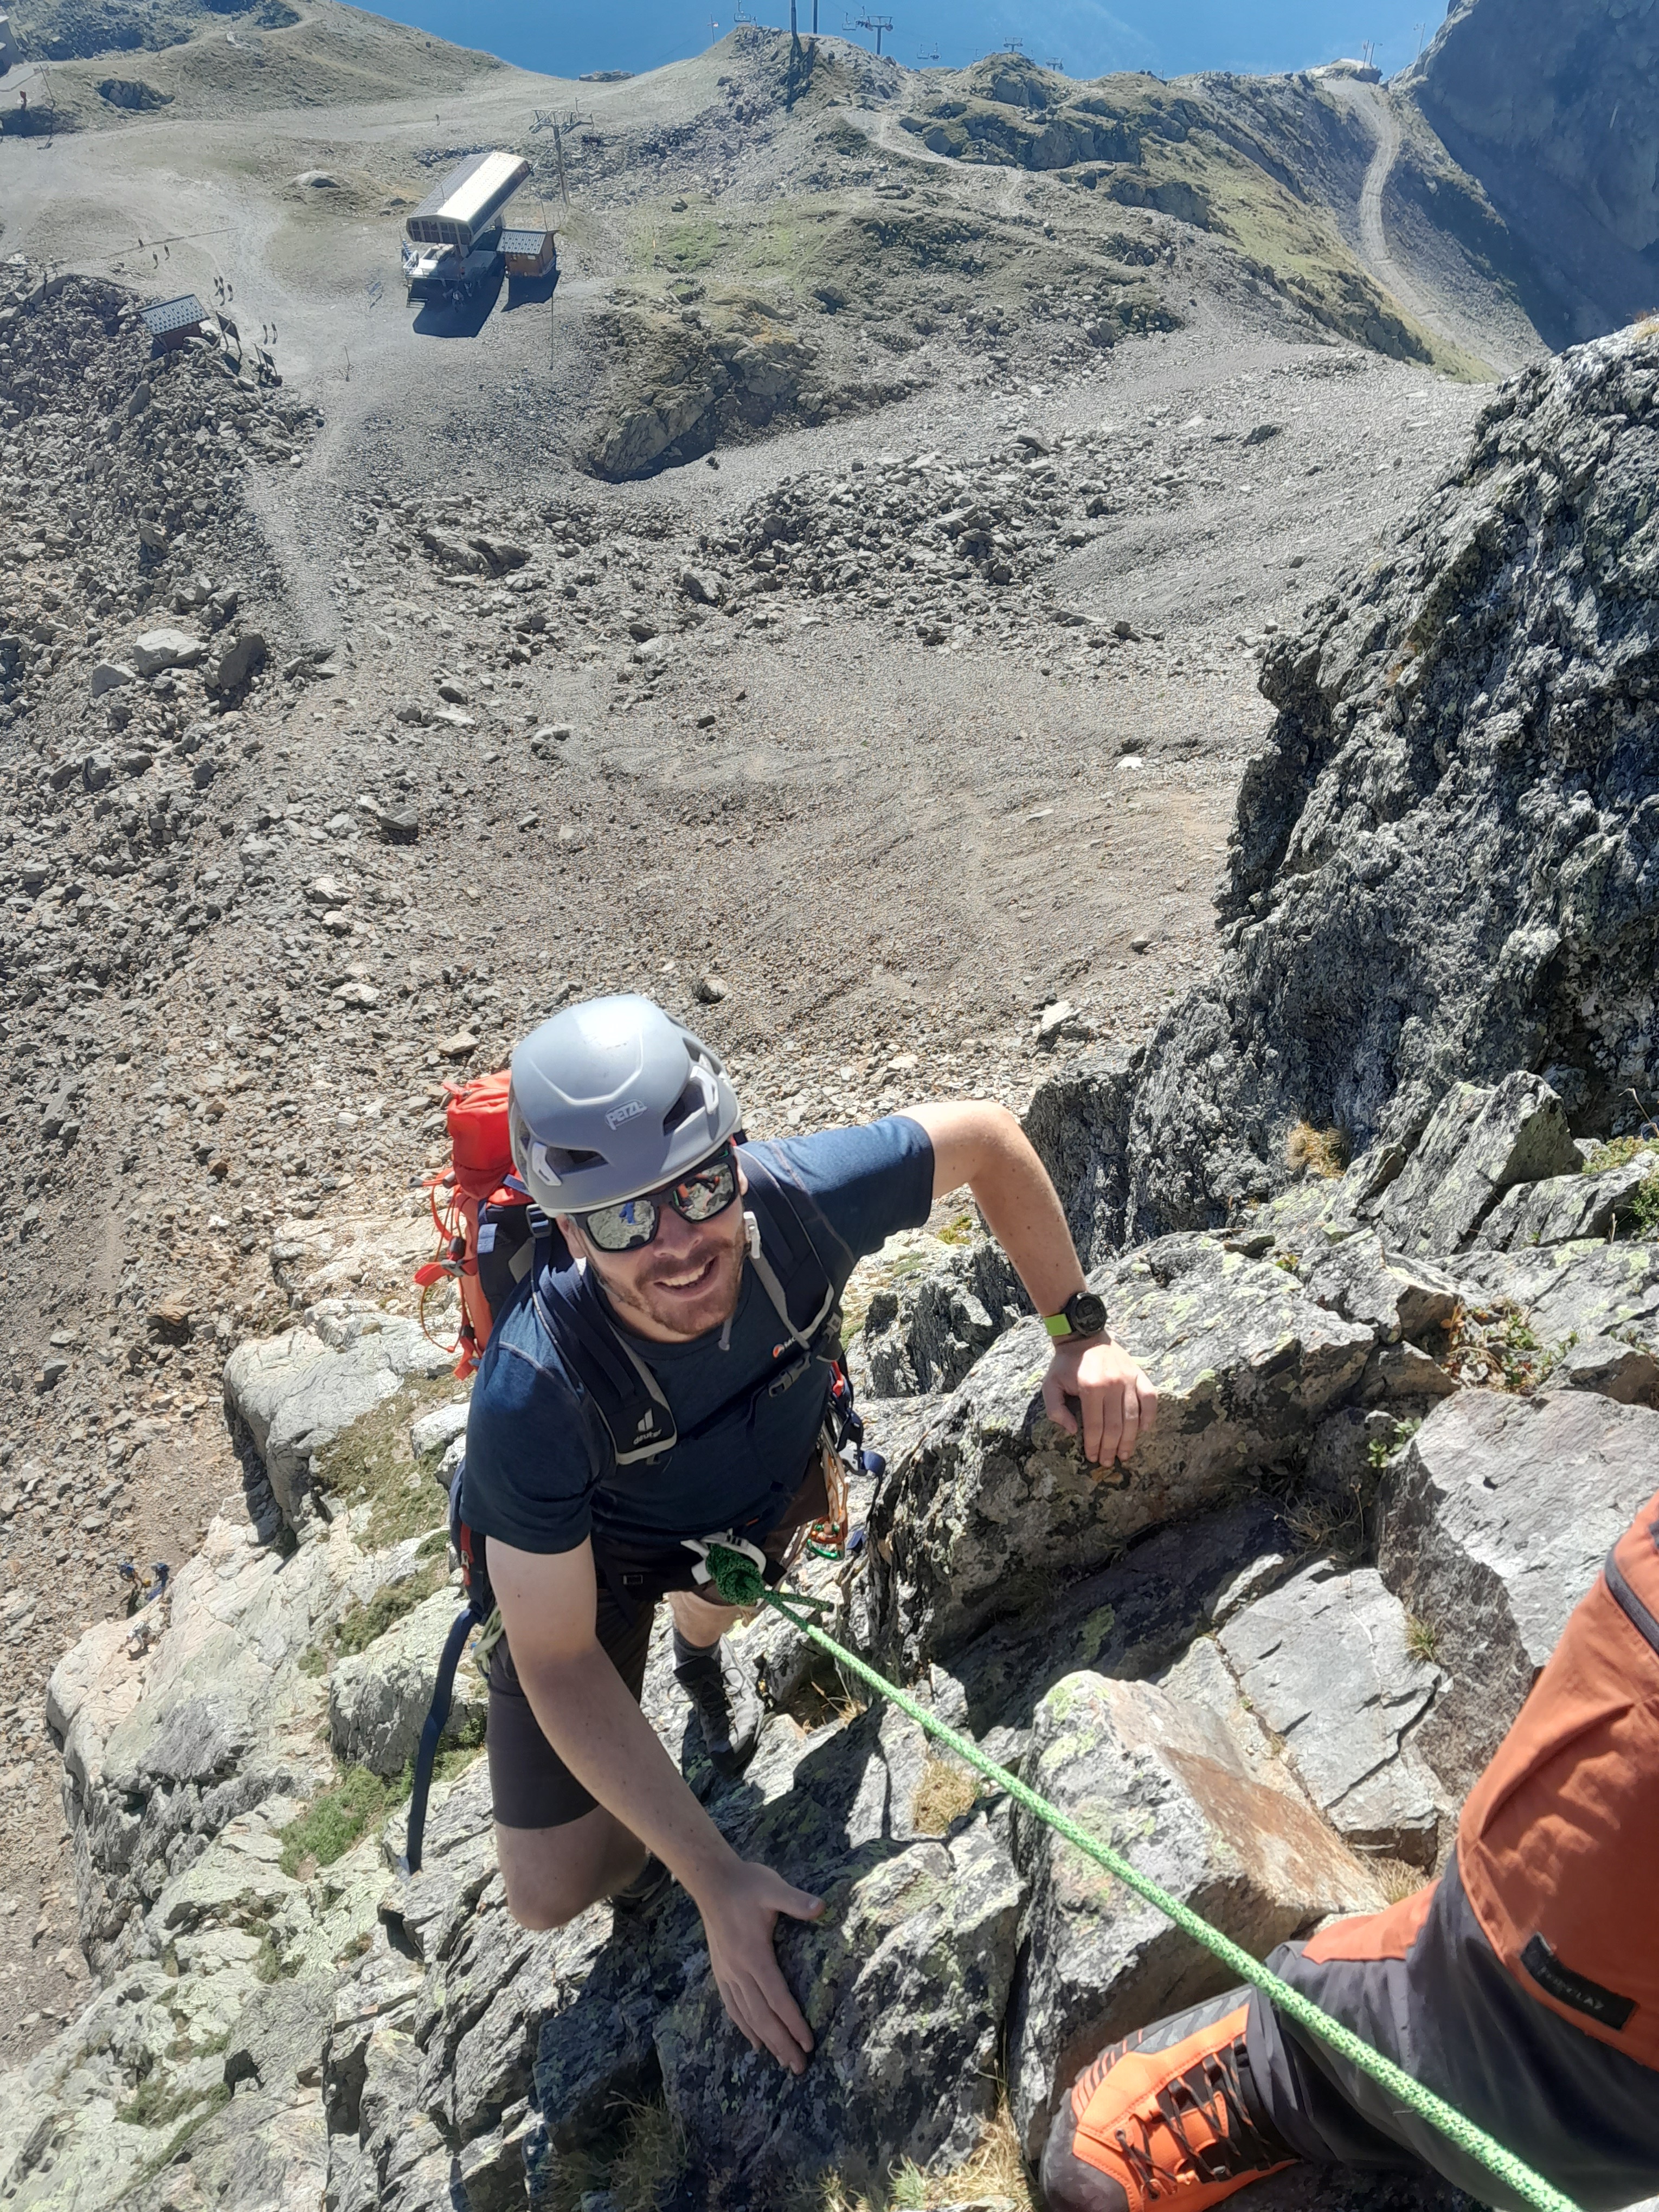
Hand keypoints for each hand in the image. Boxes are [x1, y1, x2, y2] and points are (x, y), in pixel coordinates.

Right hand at [698, 1859, 824, 2073]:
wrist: (711, 1880)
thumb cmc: (747, 1883)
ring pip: (747, 2016)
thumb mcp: (773, 1887)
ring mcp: (727, 1972)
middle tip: (800, 2067)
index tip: (809, 2043)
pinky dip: (744, 2027)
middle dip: (782, 2043)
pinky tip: (754, 2041)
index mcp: (754, 1954)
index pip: (777, 1997)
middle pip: (762, 2016)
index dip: (793, 2022)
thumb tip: (822, 1907)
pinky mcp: (720, 1970)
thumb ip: (796, 1901)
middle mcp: (738, 1970)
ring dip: (766, 2041)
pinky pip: (732, 2006)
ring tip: (782, 2062)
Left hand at [1043, 1335, 1157, 1466]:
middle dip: (1111, 1448)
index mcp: (1090, 1387)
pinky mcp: (1138, 1374)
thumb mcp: (1050, 1384)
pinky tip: (1144, 1429)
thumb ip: (1055, 1410)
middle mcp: (1112, 1384)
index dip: (1094, 1445)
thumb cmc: (1065, 1363)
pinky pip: (1150, 1398)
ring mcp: (1128, 1379)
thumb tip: (1073, 1430)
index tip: (1093, 1458)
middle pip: (1115, 1426)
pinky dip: (1149, 1415)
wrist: (1083, 1335)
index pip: (1095, 1426)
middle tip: (1108, 1462)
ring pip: (1133, 1417)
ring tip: (1124, 1454)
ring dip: (1130, 1439)